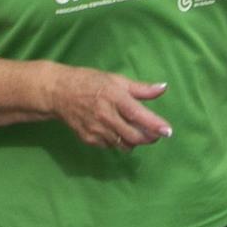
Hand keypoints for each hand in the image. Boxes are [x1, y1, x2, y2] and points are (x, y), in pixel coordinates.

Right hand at [44, 66, 174, 150]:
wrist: (59, 93)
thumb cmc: (90, 82)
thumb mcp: (116, 80)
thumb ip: (141, 88)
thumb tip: (163, 87)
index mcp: (114, 97)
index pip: (137, 114)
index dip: (154, 124)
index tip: (168, 131)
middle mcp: (105, 115)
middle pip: (134, 136)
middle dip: (149, 138)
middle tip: (156, 134)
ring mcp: (96, 129)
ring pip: (124, 144)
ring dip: (134, 141)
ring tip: (136, 132)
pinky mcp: (88, 139)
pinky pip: (110, 146)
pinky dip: (118, 142)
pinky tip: (117, 131)